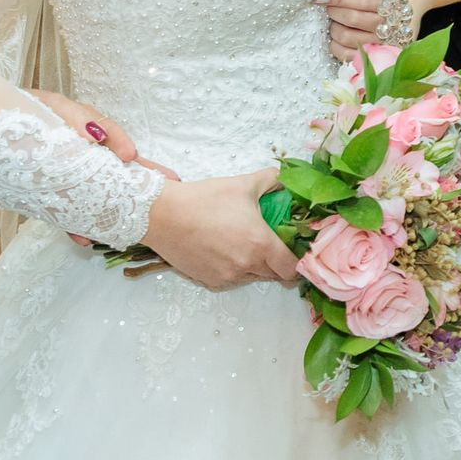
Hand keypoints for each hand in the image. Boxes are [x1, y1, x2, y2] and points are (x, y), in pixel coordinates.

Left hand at [29, 89, 179, 244]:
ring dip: (113, 206)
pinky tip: (83, 239)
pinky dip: (74, 225)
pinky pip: (67, 209)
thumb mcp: (49, 106)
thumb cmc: (19, 112)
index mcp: (85, 128)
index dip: (123, 142)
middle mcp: (84, 151)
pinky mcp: (49, 192)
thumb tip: (96, 136)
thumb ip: (74, 118)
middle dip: (140, 176)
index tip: (130, 154)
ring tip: (131, 222)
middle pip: (116, 164)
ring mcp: (69, 172)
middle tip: (170, 184)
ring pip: (96, 189)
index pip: (112, 133)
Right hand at [139, 168, 302, 290]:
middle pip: (274, 275)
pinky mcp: (209, 281)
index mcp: (261, 244)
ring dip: (254, 265)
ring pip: (252, 277)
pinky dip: (234, 269)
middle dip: (276, 261)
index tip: (293, 250)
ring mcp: (226, 277)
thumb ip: (271, 181)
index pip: (291, 268)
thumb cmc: (205, 199)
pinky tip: (224, 249)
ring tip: (243, 242)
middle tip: (270, 242)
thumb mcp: (243, 184)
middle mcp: (246, 266)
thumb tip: (286, 178)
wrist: (163, 215)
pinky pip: (231, 279)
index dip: (297, 261)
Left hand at [314, 0, 416, 62]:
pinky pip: (345, 54)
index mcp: (386, 2)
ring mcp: (379, 43)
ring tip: (336, 21)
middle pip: (351, 19)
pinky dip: (335, 45)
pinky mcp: (372, 58)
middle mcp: (386, 24)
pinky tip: (337, 36)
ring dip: (334, 27)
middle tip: (330, 7)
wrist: (399, 14)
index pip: (360, 1)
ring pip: (346, 37)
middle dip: (334, 11)